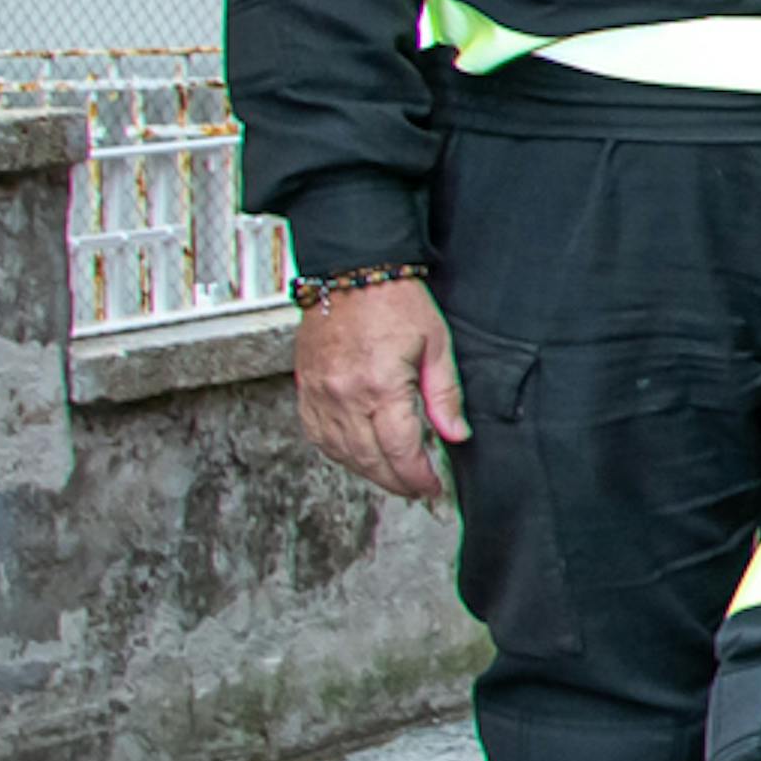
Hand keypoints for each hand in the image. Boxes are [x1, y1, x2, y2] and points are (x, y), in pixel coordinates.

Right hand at [291, 275, 466, 499]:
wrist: (350, 272)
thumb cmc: (395, 302)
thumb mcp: (437, 343)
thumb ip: (445, 394)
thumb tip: (455, 434)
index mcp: (380, 386)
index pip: (400, 450)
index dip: (418, 476)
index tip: (433, 487)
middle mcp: (344, 396)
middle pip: (370, 460)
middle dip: (397, 482)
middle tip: (419, 489)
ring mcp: (319, 395)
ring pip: (342, 454)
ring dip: (370, 472)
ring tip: (395, 476)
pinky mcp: (305, 390)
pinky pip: (319, 437)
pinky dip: (340, 453)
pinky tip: (359, 455)